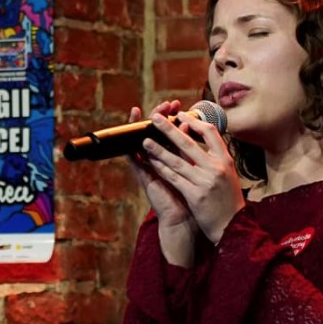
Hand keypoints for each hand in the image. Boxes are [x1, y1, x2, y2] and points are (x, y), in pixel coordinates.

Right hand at [126, 102, 193, 233]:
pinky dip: (129, 148)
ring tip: (140, 111)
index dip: (172, 116)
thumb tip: (192, 126)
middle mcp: (161, 159)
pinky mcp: (144, 178)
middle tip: (164, 103)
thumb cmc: (193, 196)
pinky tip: (127, 136)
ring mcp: (150, 167)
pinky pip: (134, 161)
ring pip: (141, 142)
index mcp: (174, 156)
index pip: (170, 130)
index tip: (178, 104)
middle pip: (155, 132)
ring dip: (140, 126)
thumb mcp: (195, 169)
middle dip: (159, 116)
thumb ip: (192, 150)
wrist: (185, 219)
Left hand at [141, 108, 244, 244]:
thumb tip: (203, 142)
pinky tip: (151, 161)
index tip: (181, 115)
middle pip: (189, 143)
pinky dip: (162, 168)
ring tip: (146, 140)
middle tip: (155, 118)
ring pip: (177, 161)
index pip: (210, 133)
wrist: (233, 226)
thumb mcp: (228, 175)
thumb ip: (216, 159)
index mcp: (225, 160)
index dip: (194, 121)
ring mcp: (205, 181)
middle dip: (169, 128)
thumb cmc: (229, 201)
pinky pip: (174, 178)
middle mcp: (216, 168)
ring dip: (159, 149)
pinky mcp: (195, 195)